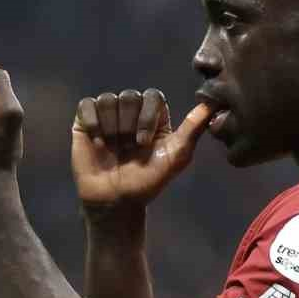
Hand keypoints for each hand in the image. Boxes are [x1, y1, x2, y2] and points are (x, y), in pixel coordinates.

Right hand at [72, 90, 211, 216]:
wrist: (115, 201)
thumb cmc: (147, 182)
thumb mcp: (176, 157)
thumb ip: (193, 129)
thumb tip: (212, 103)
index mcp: (154, 117)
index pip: (153, 96)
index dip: (147, 116)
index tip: (144, 142)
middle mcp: (131, 112)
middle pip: (130, 96)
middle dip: (129, 125)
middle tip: (128, 148)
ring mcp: (108, 116)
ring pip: (109, 100)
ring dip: (111, 128)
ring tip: (111, 147)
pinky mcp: (85, 122)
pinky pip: (87, 105)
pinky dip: (92, 123)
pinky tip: (97, 142)